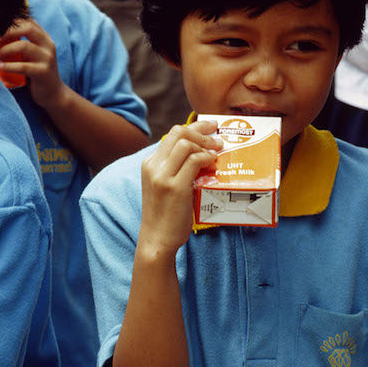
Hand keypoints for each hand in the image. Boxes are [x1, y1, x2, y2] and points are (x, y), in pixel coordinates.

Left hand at [0, 18, 66, 109]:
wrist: (53, 94)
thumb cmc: (37, 73)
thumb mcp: (31, 55)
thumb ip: (20, 44)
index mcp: (44, 38)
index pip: (28, 21)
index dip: (11, 22)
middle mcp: (48, 45)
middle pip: (27, 28)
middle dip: (7, 31)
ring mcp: (47, 59)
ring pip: (24, 46)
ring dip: (6, 49)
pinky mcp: (43, 72)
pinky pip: (24, 66)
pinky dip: (9, 66)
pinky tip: (0, 67)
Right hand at [137, 120, 221, 256]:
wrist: (156, 240)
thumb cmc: (165, 215)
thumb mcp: (163, 186)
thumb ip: (175, 169)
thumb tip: (200, 154)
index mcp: (150, 164)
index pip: (172, 134)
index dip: (194, 127)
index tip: (209, 127)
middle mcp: (153, 166)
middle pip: (178, 133)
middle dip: (202, 130)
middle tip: (217, 137)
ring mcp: (162, 176)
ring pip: (186, 144)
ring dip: (206, 145)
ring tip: (217, 153)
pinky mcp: (174, 187)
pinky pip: (194, 161)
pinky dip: (206, 158)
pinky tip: (213, 165)